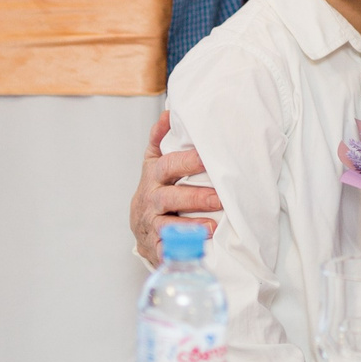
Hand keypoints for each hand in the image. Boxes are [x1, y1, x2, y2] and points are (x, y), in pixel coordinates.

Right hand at [129, 112, 219, 261]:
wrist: (141, 224)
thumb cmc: (155, 188)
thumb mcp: (153, 162)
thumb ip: (159, 138)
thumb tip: (169, 111)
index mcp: (154, 176)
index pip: (168, 166)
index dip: (187, 161)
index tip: (208, 158)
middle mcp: (151, 199)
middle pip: (170, 197)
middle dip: (196, 197)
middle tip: (220, 197)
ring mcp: (152, 223)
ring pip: (168, 225)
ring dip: (191, 225)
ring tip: (212, 225)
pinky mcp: (156, 245)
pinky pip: (167, 249)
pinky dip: (181, 250)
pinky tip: (199, 248)